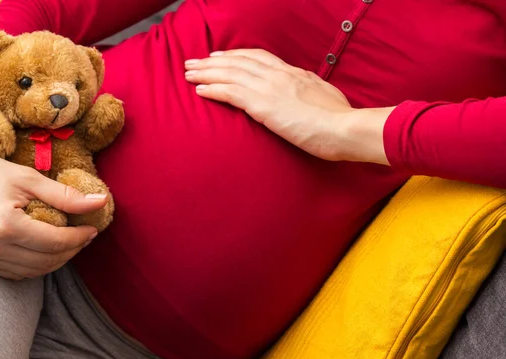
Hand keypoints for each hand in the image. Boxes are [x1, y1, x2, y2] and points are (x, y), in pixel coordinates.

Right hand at [0, 144, 107, 279]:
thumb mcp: (30, 178)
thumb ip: (66, 195)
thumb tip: (100, 202)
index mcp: (5, 225)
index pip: (56, 242)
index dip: (79, 237)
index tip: (93, 229)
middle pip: (47, 261)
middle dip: (72, 250)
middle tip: (84, 235)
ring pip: (35, 271)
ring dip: (57, 260)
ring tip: (69, 242)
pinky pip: (18, 273)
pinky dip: (38, 265)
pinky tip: (47, 249)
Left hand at [185, 49, 390, 163]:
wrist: (345, 128)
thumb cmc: (340, 120)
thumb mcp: (325, 98)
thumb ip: (309, 93)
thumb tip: (305, 96)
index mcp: (294, 73)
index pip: (258, 57)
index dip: (236, 55)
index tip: (220, 56)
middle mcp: (279, 75)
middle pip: (238, 62)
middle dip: (213, 60)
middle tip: (193, 61)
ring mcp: (270, 88)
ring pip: (230, 73)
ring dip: (206, 72)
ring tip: (188, 72)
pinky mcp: (263, 105)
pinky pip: (231, 93)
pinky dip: (212, 89)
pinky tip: (199, 89)